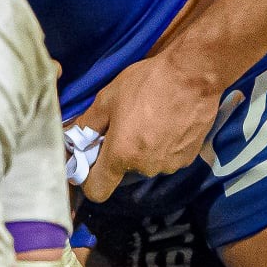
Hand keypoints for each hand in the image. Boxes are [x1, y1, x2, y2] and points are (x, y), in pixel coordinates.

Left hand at [73, 52, 224, 202]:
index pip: (97, 190)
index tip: (92, 160)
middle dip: (120, 153)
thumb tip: (74, 137)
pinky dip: (164, 146)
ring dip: (144, 149)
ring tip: (151, 120)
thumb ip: (88, 124)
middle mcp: (145, 167)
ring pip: (147, 163)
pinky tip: (168, 124)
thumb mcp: (108, 98)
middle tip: (125, 125)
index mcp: (121, 155)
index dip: (90, 178)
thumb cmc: (146, 83)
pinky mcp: (188, 157)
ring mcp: (169, 164)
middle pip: (124, 171)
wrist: (193, 75)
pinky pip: (167, 157)